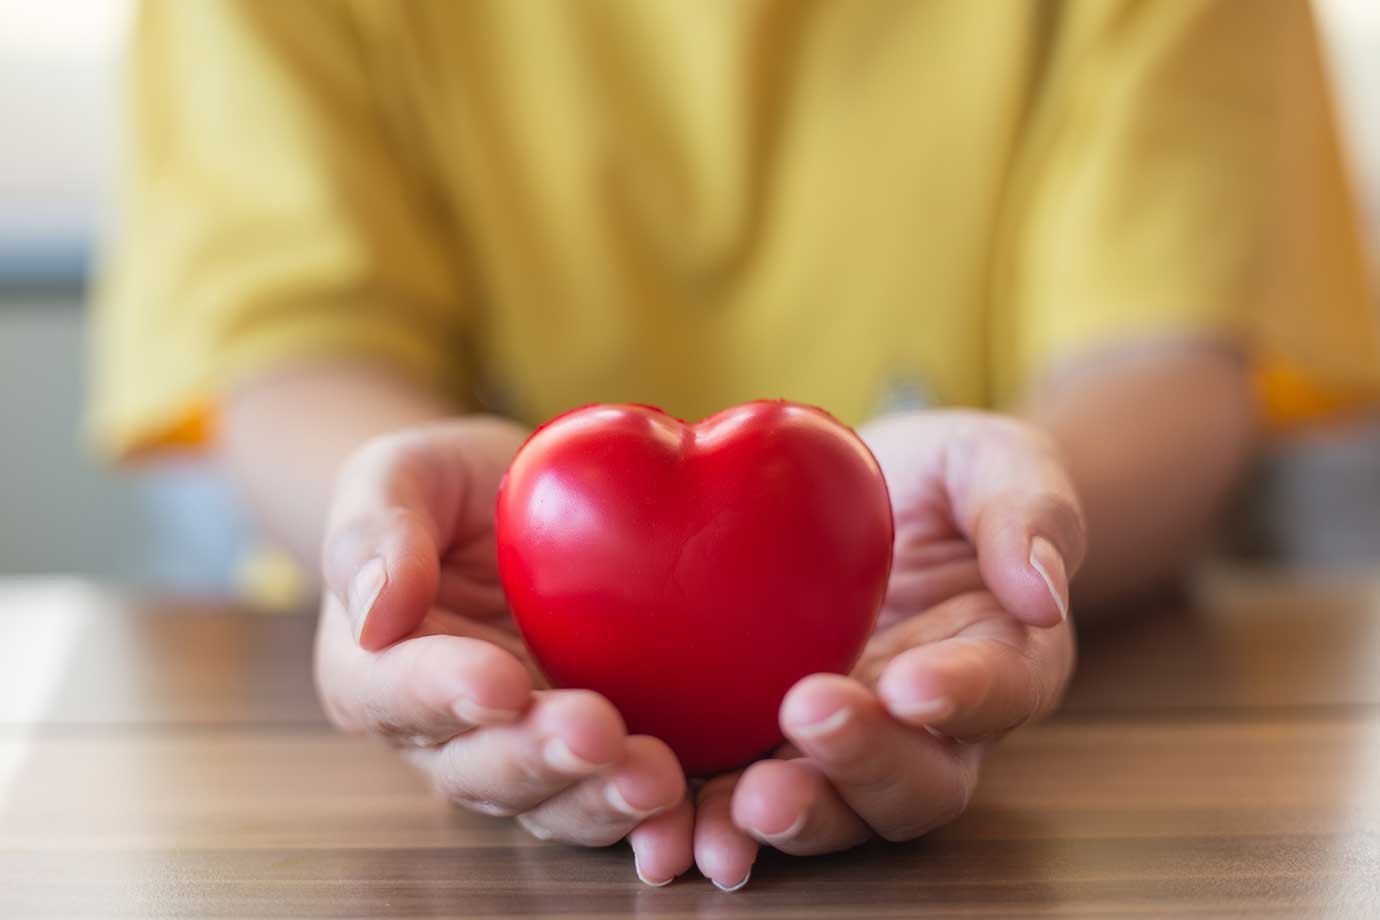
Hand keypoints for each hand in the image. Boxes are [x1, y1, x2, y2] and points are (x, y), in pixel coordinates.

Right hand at [312, 417, 693, 884]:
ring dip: (600, 798)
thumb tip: (375, 610)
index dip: (444, 695)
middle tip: (596, 732)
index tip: (500, 683)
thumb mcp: (396, 477)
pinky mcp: (594, 753)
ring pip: (551, 800)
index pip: (395, 693)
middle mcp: (442, 734)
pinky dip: (654, 814)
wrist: (516, 502)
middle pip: (478, 768)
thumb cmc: (440, 486)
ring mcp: (521, 751)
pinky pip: (616, 792)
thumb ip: (374, 531)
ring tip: (656, 778)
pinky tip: (691, 807)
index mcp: (374, 670)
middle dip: (538, 757)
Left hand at [691, 411, 1085, 889]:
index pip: (1002, 692)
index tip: (911, 683)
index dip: (963, 697)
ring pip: (836, 809)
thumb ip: (1028, 511)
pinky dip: (713, 813)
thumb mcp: (997, 461)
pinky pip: (751, 790)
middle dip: (862, 764)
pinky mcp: (776, 743)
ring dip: (789, 815)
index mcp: (1006, 658)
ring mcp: (852, 744)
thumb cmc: (948, 477)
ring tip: (735, 806)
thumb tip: (1040, 592)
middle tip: (806, 718)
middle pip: (917, 781)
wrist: (866, 495)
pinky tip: (669, 817)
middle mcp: (934, 728)